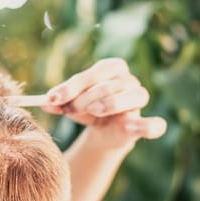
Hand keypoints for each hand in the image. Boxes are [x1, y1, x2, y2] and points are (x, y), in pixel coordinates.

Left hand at [42, 58, 166, 150]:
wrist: (102, 131)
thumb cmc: (87, 109)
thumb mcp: (69, 103)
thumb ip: (58, 101)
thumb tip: (44, 102)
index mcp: (112, 68)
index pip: (94, 73)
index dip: (72, 86)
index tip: (52, 98)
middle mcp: (129, 80)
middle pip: (108, 85)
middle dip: (83, 99)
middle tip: (68, 110)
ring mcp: (140, 101)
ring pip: (133, 96)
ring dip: (109, 104)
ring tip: (93, 111)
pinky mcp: (145, 124)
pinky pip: (155, 125)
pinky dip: (145, 125)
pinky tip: (129, 127)